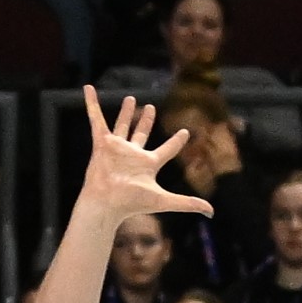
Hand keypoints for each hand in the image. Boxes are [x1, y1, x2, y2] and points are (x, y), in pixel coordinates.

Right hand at [74, 86, 211, 221]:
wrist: (107, 202)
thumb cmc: (132, 202)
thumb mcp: (164, 200)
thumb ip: (187, 203)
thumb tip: (211, 212)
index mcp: (148, 164)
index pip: (167, 150)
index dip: (177, 142)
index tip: (186, 133)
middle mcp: (133, 155)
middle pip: (141, 134)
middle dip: (146, 121)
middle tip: (151, 108)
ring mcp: (117, 148)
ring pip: (122, 126)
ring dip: (126, 113)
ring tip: (131, 99)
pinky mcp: (102, 143)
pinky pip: (96, 119)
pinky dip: (92, 104)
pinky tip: (89, 90)